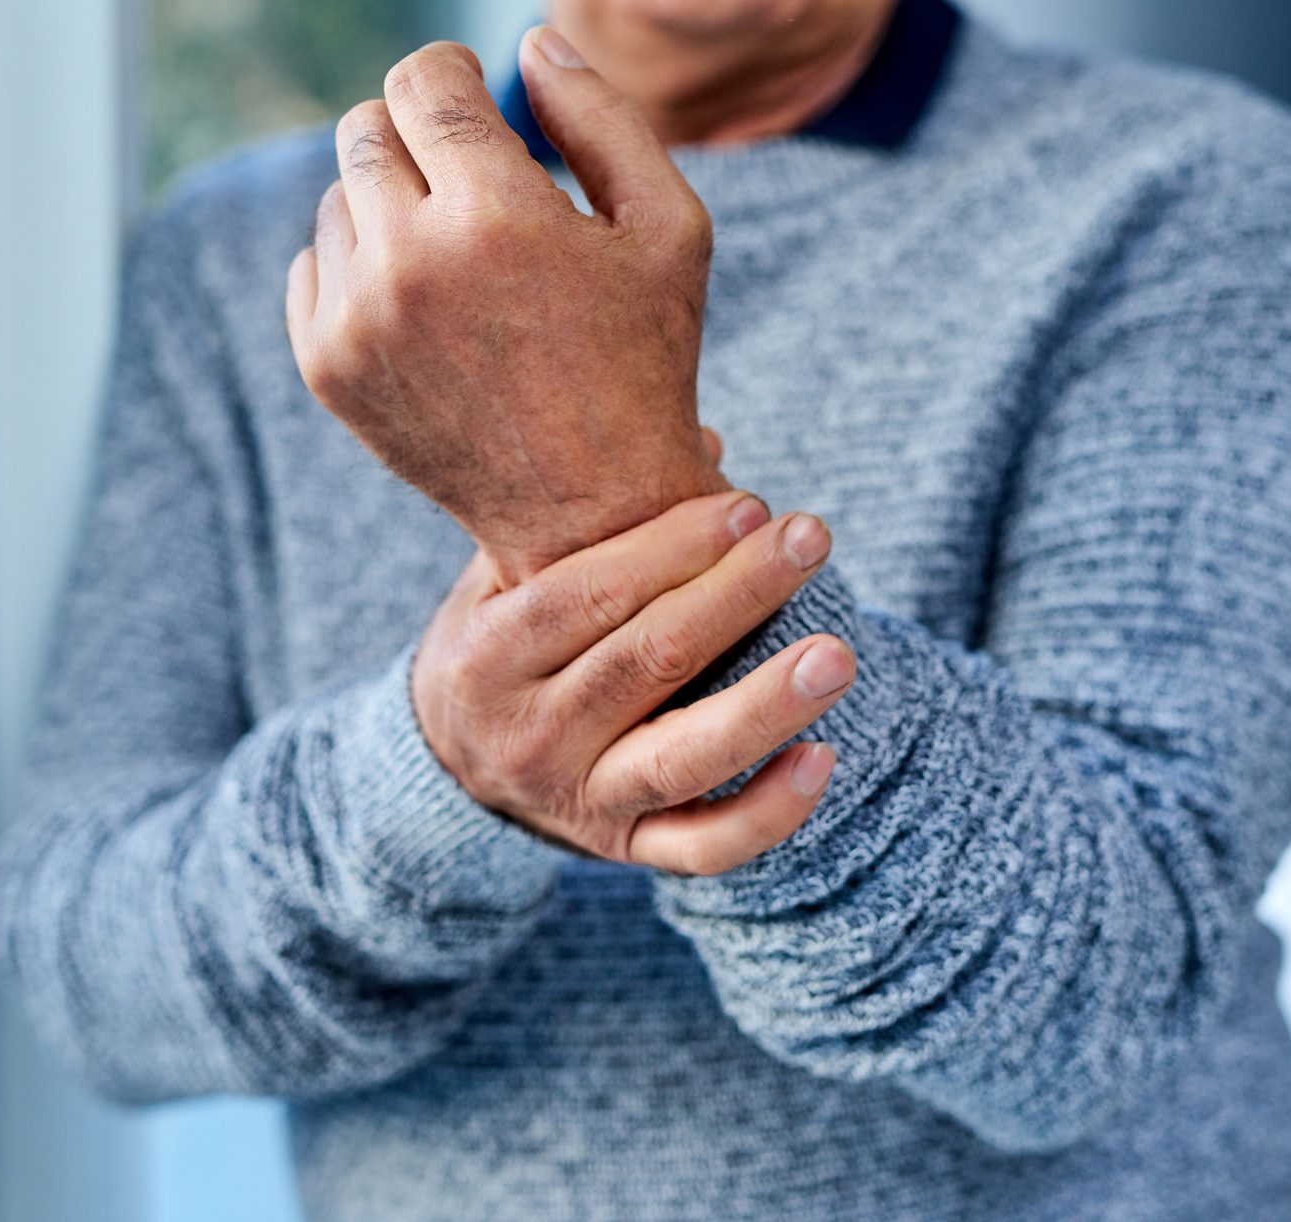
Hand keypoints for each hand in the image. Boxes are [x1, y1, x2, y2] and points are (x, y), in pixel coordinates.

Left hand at [286, 27, 723, 585]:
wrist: (594, 512)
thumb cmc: (644, 358)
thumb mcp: (667, 228)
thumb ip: (601, 116)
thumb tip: (529, 41)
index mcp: (497, 214)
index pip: (423, 80)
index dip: (451, 71)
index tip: (474, 91)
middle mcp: (410, 261)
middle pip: (367, 126)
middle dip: (419, 132)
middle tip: (471, 176)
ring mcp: (357, 319)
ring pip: (338, 197)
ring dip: (391, 201)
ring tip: (458, 252)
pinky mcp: (326, 367)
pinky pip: (311, 266)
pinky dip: (358, 265)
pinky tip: (422, 300)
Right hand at [411, 490, 852, 874]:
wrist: (453, 770)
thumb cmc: (504, 643)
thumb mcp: (505, 578)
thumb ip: (586, 517)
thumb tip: (708, 439)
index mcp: (488, 657)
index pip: (587, 596)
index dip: (672, 548)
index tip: (748, 505)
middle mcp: (530, 737)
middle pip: (645, 663)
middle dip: (735, 596)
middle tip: (809, 538)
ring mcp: (580, 802)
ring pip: (683, 758)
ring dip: (765, 704)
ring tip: (837, 654)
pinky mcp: (627, 851)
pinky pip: (705, 847)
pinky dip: (767, 813)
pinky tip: (823, 758)